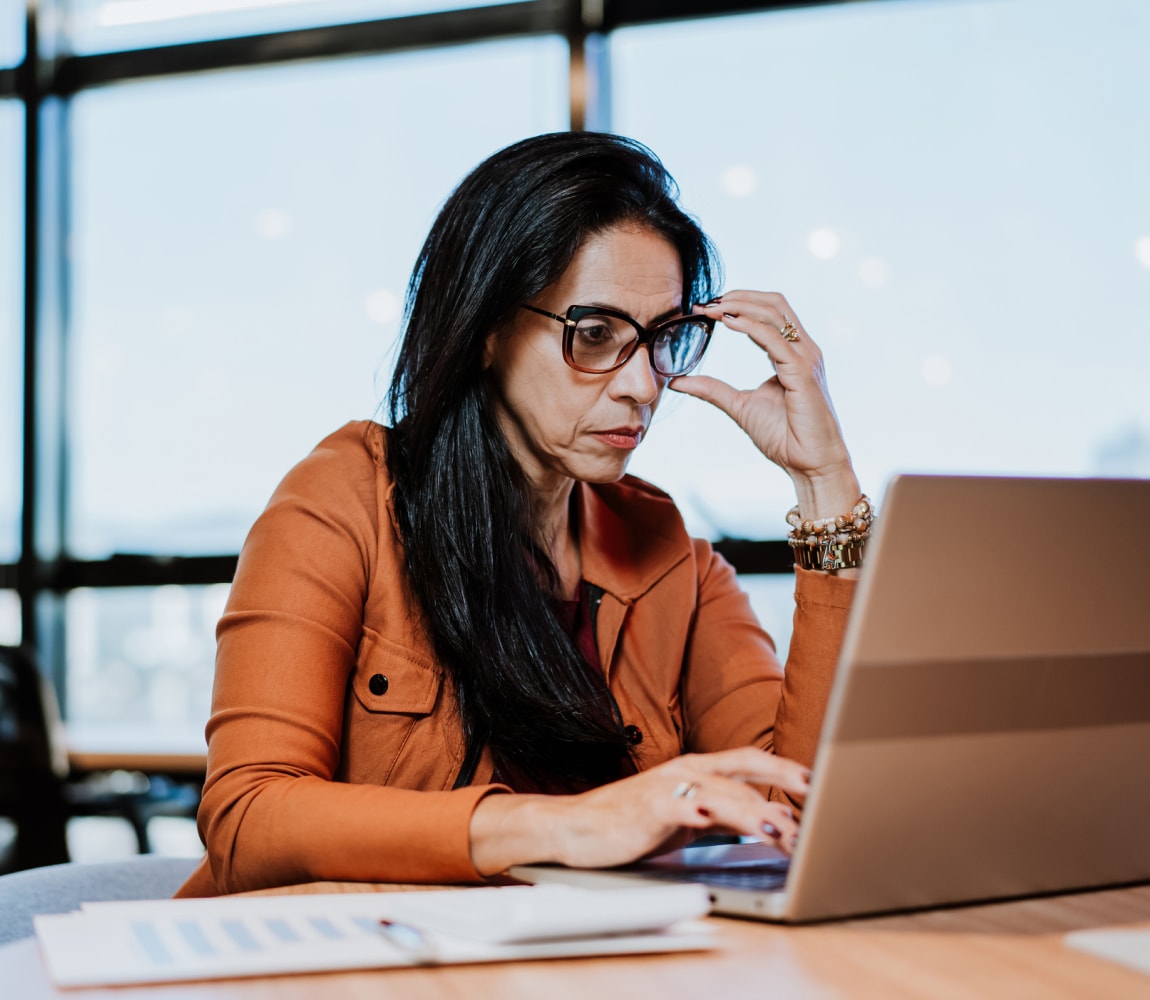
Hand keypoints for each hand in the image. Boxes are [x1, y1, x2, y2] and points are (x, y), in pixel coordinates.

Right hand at [469, 747, 807, 875]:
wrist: (576, 827)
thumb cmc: (632, 823)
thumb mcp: (688, 819)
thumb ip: (725, 817)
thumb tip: (770, 822)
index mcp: (698, 770)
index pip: (750, 762)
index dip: (784, 768)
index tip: (817, 782)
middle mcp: (687, 771)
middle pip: (743, 774)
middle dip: (781, 788)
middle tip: (814, 804)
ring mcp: (667, 787)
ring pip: (720, 792)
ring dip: (753, 811)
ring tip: (780, 830)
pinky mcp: (647, 807)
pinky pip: (677, 805)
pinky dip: (696, 810)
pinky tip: (711, 819)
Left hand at [672, 291, 859, 519]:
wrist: (810, 465)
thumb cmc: (784, 437)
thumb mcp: (740, 405)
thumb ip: (712, 389)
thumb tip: (678, 381)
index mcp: (792, 353)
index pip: (768, 312)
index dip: (737, 303)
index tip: (704, 308)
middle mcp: (803, 350)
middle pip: (773, 303)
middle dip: (738, 297)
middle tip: (705, 303)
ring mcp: (806, 359)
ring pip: (775, 313)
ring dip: (740, 305)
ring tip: (711, 308)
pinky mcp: (803, 373)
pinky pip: (775, 340)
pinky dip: (750, 326)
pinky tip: (728, 323)